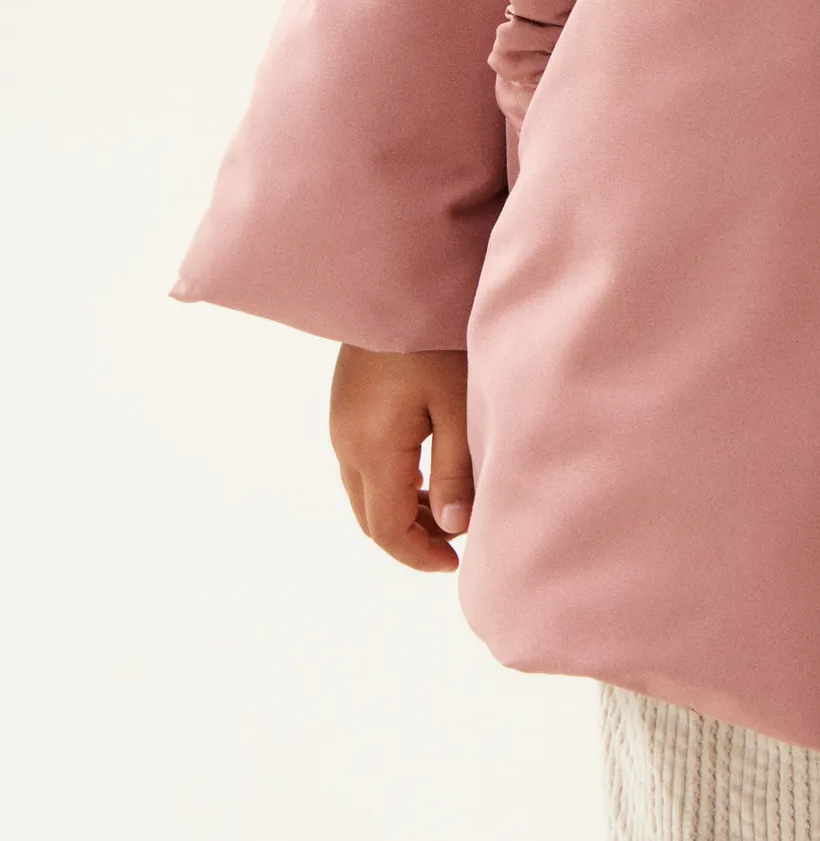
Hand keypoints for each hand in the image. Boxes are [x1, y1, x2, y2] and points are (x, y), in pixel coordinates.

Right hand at [329, 345, 473, 572]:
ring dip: (401, 509)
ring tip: (448, 506)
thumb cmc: (436, 336)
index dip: (419, 555)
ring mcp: (341, 421)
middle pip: (370, 516)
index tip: (457, 564)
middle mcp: (346, 441)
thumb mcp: (458, 404)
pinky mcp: (347, 403)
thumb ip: (456, 471)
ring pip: (363, 491)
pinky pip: (362, 462)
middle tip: (456, 540)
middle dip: (410, 537)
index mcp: (372, 450)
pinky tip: (427, 468)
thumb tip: (455, 528)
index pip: (387, 529)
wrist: (395, 276)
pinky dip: (391, 482)